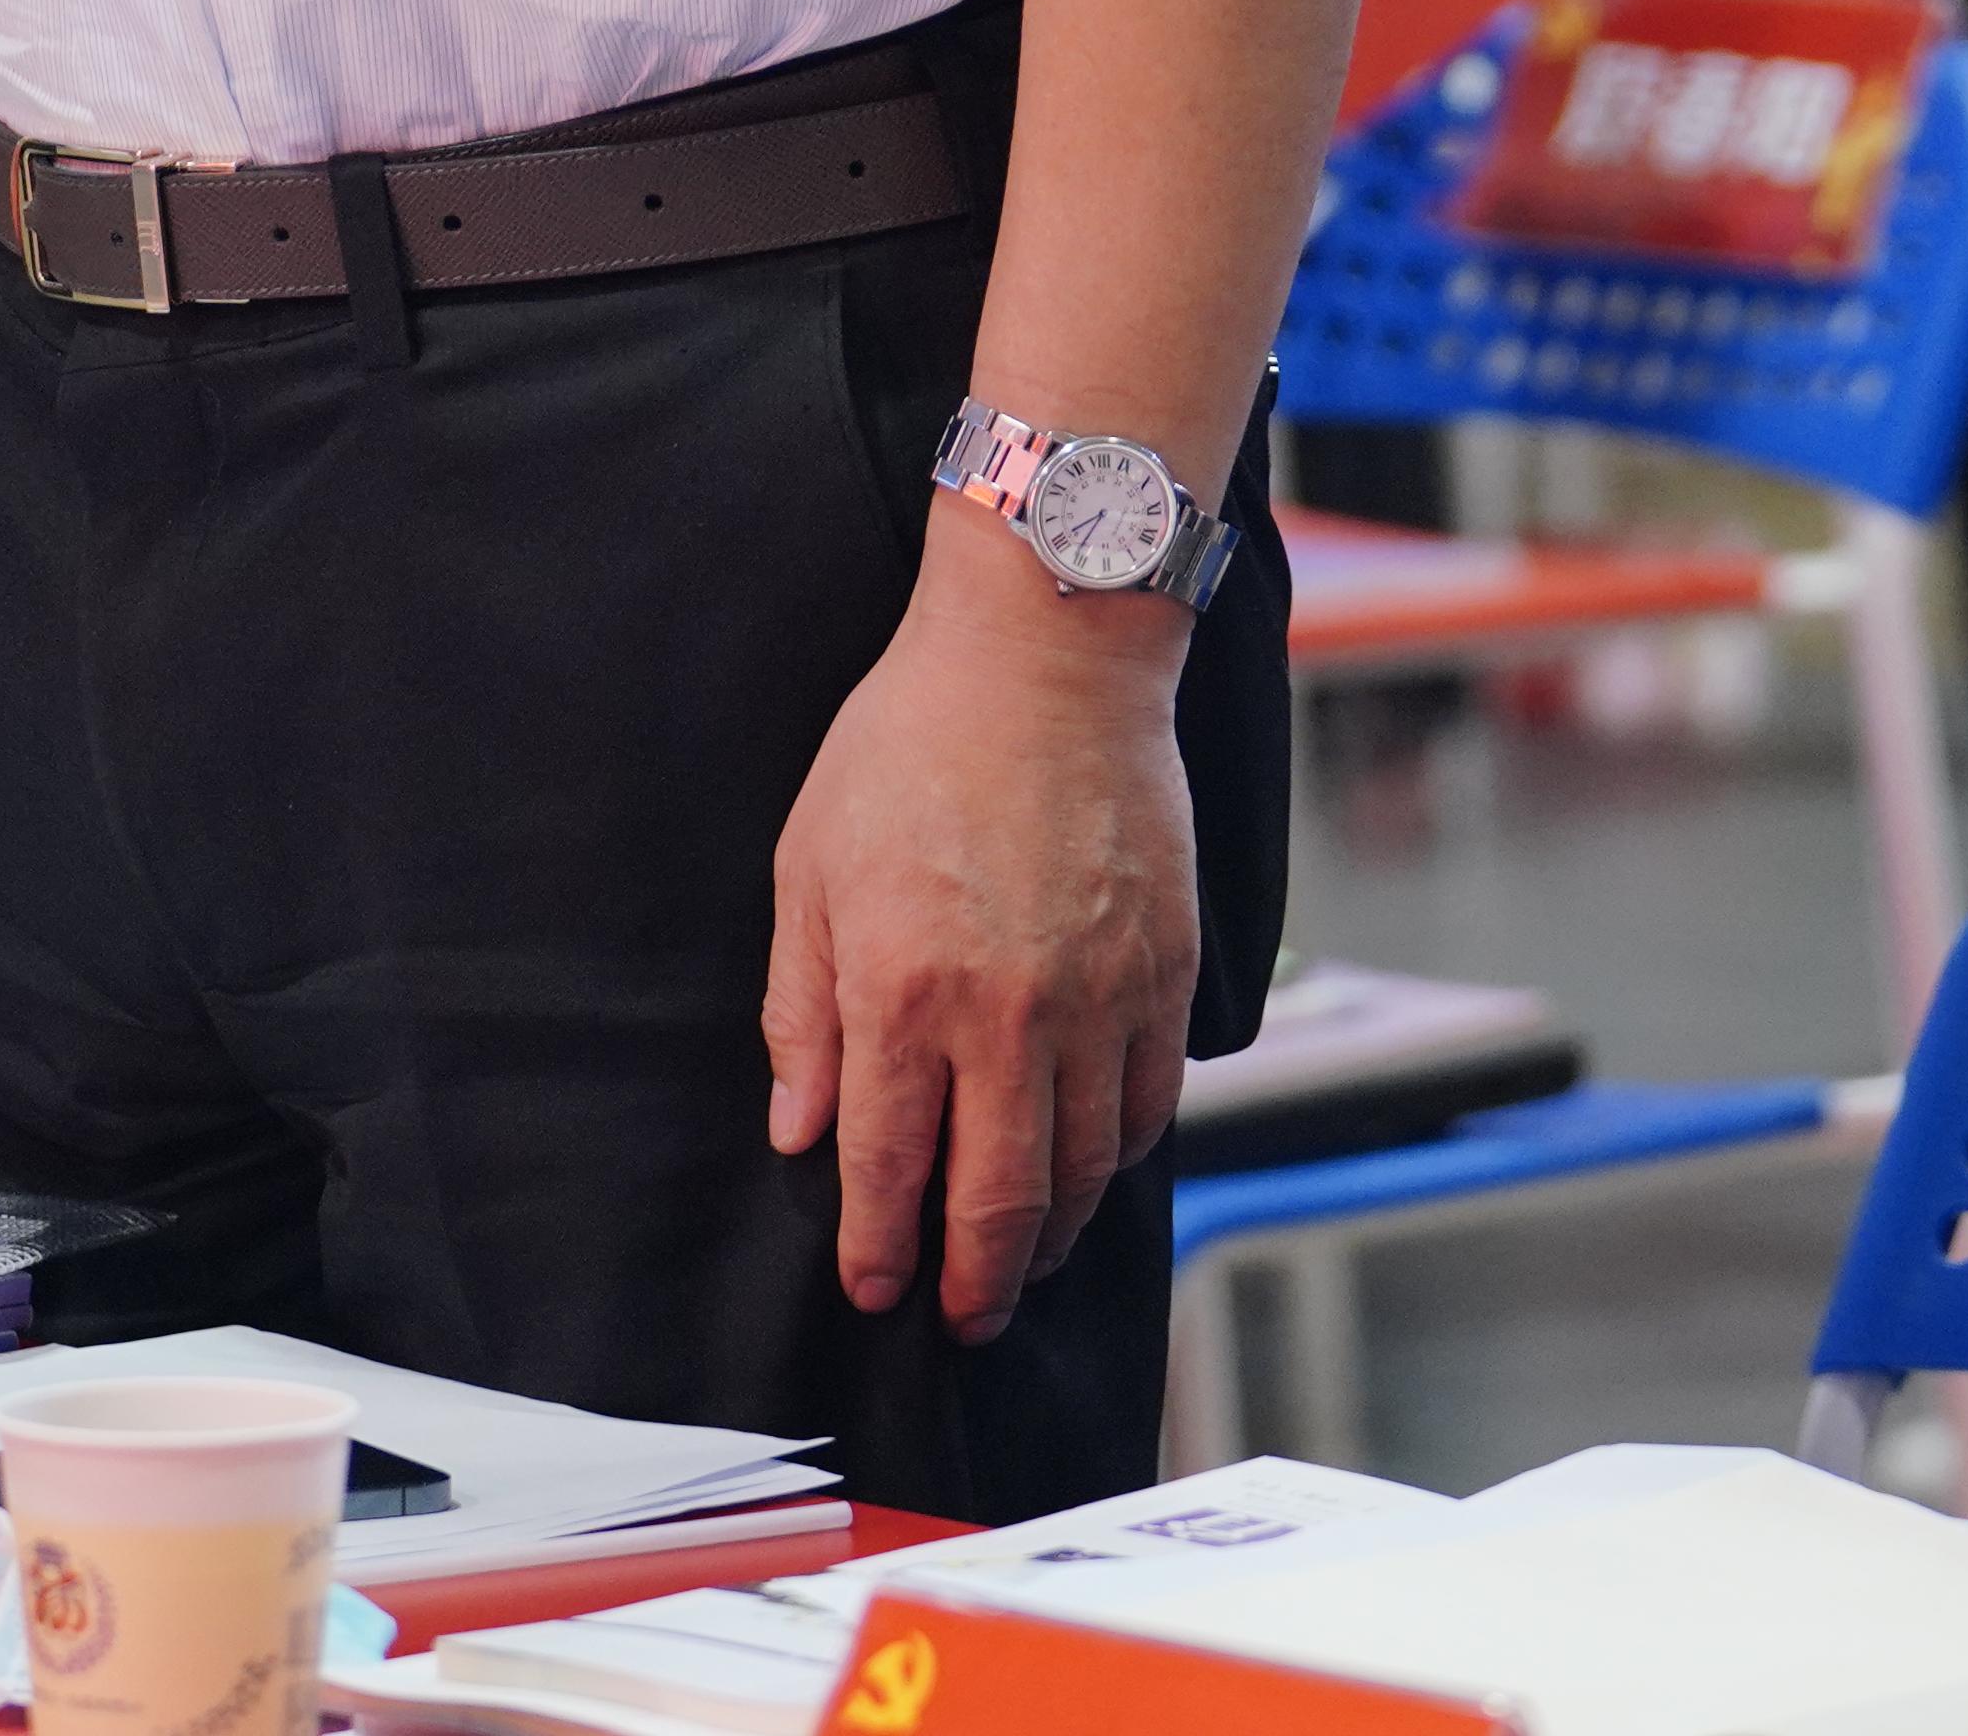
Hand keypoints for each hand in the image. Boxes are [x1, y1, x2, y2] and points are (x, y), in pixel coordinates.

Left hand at [766, 546, 1201, 1338]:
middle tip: (961, 1319)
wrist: (1048, 649)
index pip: (890, 1169)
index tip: (874, 1289)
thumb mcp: (810, 868)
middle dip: (975, 1282)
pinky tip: (1092, 1167)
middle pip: (999, 1200)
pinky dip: (1120, 1157)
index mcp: (905, 991)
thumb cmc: (913, 743)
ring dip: (1051, 1236)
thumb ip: (803, 1010)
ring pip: (1084, 1168)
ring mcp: (1100, 997)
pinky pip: (1150, 1103)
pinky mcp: (1165, 969)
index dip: (879, 1249)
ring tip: (1024, 1263)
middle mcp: (1009, 1014)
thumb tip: (802, 1129)